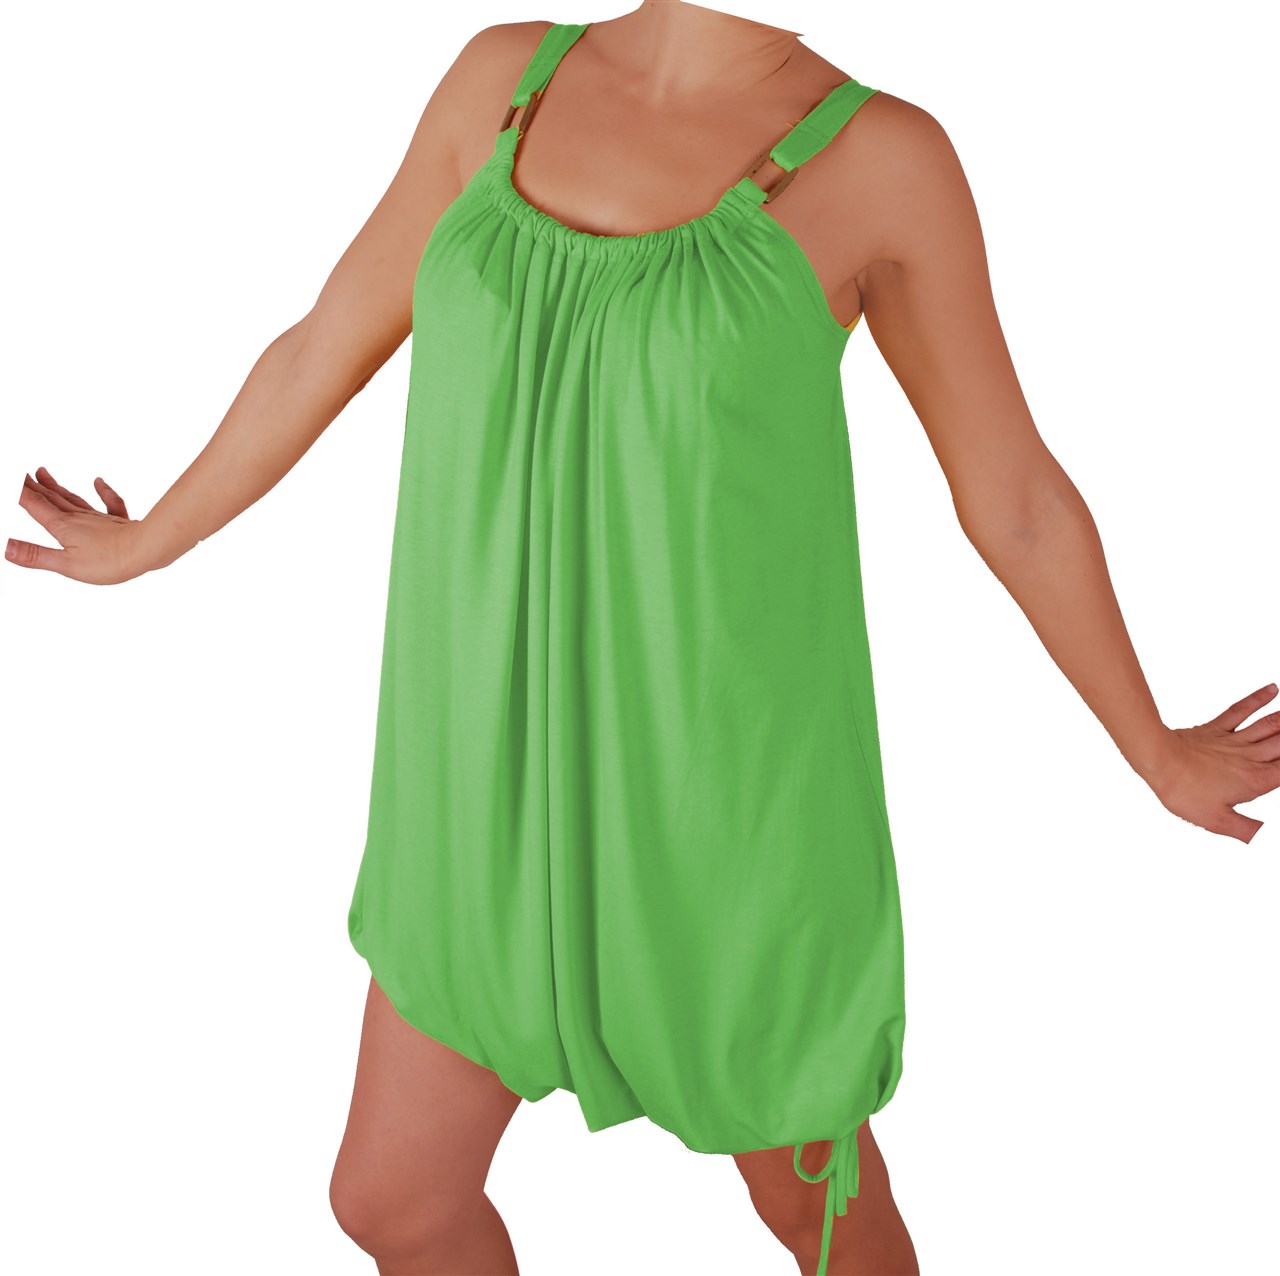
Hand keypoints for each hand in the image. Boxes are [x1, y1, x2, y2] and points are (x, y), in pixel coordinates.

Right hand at [7, 467, 150, 584]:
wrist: (147, 550)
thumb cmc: (110, 561)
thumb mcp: (66, 564)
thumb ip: (35, 555)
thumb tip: (6, 547)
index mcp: (64, 526)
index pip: (35, 505)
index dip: (19, 492)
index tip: (11, 478)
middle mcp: (79, 517)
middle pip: (51, 498)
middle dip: (32, 485)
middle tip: (21, 473)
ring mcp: (99, 518)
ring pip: (73, 498)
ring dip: (56, 486)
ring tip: (43, 472)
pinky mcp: (119, 522)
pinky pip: (111, 503)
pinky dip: (103, 491)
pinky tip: (99, 482)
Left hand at [1149, 683, 1279, 842]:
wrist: (1158, 761)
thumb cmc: (1185, 791)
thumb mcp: (1219, 821)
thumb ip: (1250, 831)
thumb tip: (1268, 841)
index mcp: (1257, 780)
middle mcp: (1251, 757)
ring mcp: (1234, 740)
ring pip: (1271, 725)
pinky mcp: (1216, 729)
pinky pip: (1240, 710)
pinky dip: (1257, 699)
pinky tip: (1272, 689)